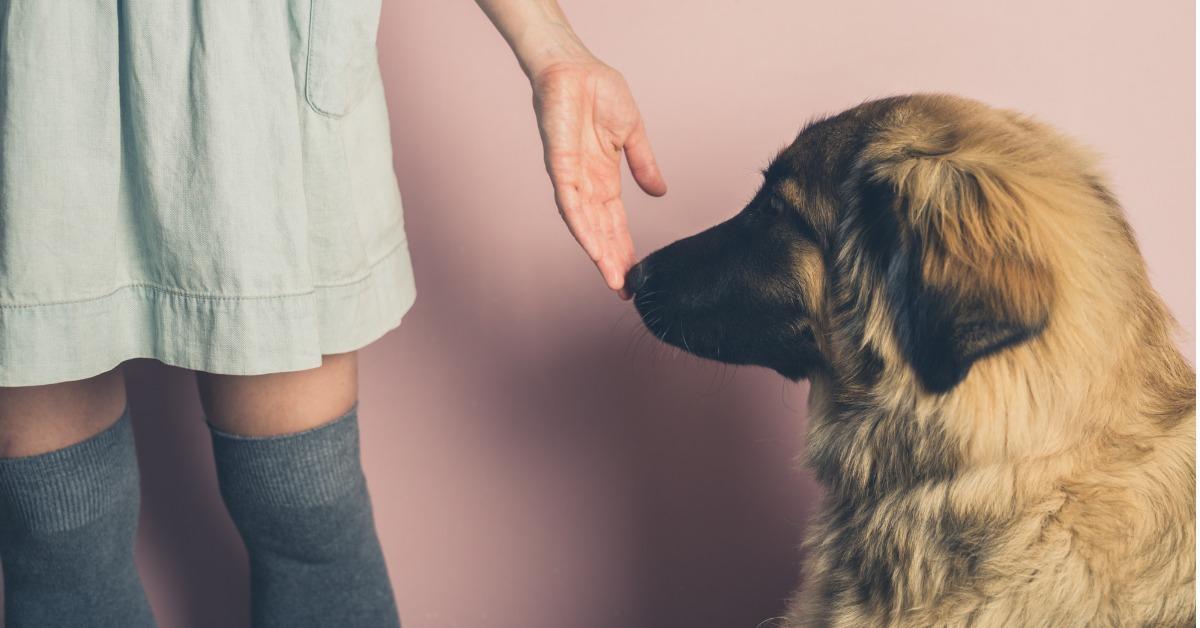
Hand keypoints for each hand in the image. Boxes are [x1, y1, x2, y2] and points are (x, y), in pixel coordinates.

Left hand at [530, 58, 666, 298]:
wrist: (574, 65)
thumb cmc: (599, 91)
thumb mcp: (633, 133)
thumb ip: (644, 165)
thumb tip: (660, 193)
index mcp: (604, 178)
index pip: (615, 222)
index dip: (624, 249)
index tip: (636, 275)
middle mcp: (586, 184)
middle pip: (601, 232)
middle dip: (613, 262)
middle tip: (625, 292)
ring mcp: (571, 176)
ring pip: (585, 225)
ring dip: (599, 254)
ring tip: (614, 280)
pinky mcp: (559, 164)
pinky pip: (569, 203)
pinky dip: (581, 227)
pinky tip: (592, 249)